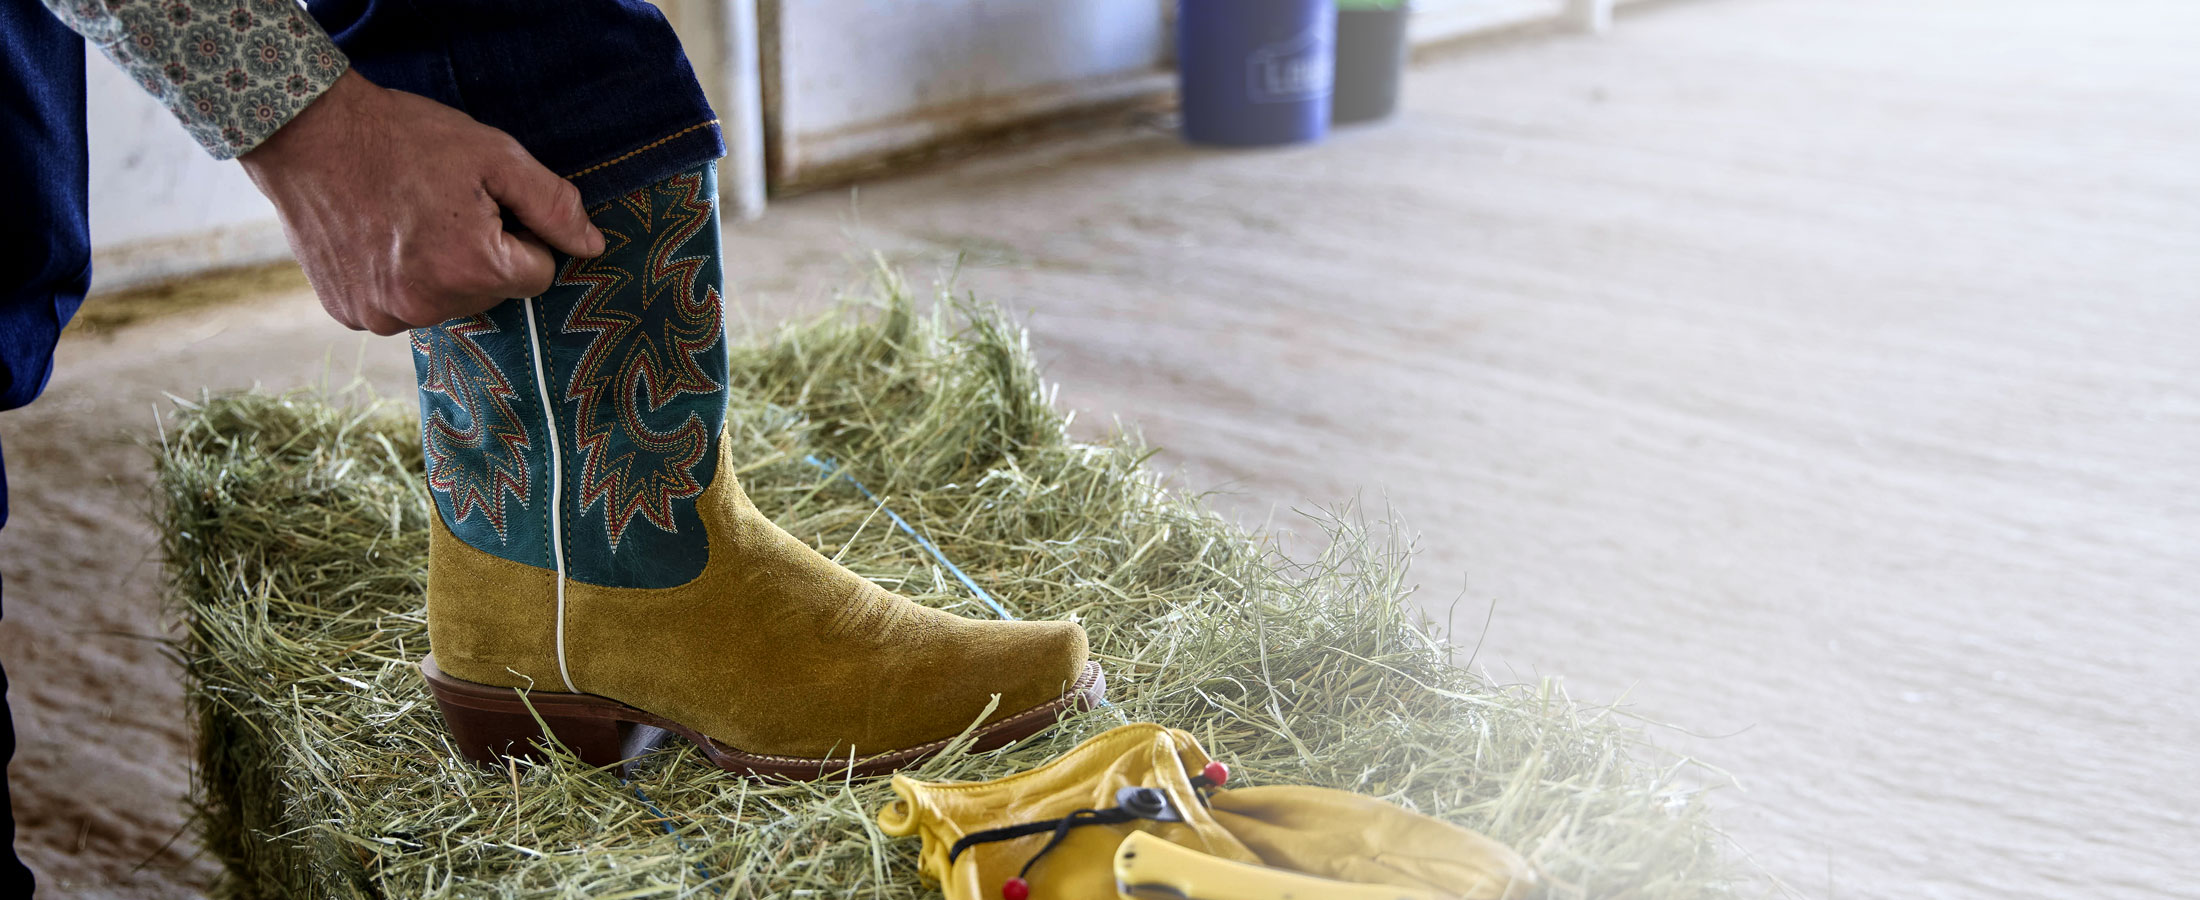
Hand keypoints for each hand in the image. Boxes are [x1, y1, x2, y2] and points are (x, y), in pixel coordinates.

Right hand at [240, 70, 604, 334]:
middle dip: (483, 254)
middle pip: (492, 292)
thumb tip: (593, 246)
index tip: (489, 204)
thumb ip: (553, 205)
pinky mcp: (352, 314)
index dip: (522, 235)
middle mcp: (429, 306)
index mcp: (474, 269)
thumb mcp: (495, 156)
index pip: (538, 273)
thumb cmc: (406, 139)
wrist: (308, 133)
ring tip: (410, 219)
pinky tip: (379, 238)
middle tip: (446, 205)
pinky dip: (398, 279)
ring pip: (447, 302)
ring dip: (441, 270)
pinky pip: (400, 306)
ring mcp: (385, 315)